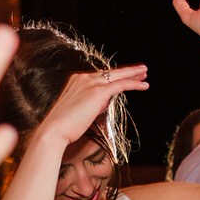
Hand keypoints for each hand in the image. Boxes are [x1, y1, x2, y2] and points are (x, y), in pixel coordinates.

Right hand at [31, 66, 148, 150]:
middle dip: (127, 70)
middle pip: (110, 72)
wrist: (54, 130)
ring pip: (117, 75)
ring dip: (133, 74)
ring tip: (145, 73)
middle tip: (141, 69)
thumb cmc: (64, 125)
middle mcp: (83, 78)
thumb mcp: (79, 109)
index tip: (126, 75)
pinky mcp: (98, 92)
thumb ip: (92, 102)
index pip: (100, 75)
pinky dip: (133, 84)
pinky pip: (120, 85)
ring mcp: (90, 83)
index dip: (115, 75)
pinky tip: (144, 85)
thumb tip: (104, 102)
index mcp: (77, 80)